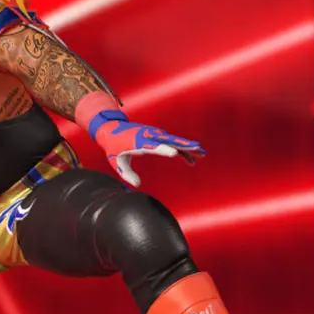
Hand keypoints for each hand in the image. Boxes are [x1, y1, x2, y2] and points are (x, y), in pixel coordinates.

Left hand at [89, 110, 204, 187]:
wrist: (111, 128)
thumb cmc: (112, 147)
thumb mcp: (114, 161)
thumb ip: (125, 173)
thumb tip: (137, 185)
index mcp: (136, 142)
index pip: (152, 146)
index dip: (163, 149)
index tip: (174, 153)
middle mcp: (147, 136)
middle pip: (168, 140)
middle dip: (183, 145)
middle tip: (198, 149)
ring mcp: (153, 134)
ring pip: (173, 140)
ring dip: (187, 146)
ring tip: (202, 153)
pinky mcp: (156, 135)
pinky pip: (171, 143)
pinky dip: (181, 150)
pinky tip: (192, 160)